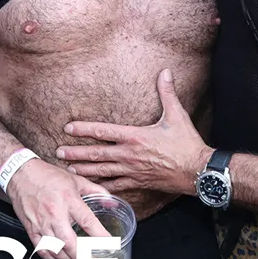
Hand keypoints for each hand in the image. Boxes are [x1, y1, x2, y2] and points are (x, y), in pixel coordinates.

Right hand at [5, 158, 108, 258]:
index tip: (110, 245)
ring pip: (56, 250)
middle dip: (83, 258)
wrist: (20, 173)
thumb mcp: (76, 180)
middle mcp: (55, 213)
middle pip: (70, 243)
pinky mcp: (31, 228)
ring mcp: (42, 223)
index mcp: (69, 199)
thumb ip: (96, 191)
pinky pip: (42, 250)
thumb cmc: (47, 176)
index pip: (88, 221)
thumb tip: (111, 201)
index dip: (100, 236)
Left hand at [56, 69, 211, 196]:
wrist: (199, 171)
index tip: (68, 128)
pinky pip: (117, 185)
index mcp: (135, 137)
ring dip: (84, 169)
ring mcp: (133, 170)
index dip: (84, 129)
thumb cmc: (187, 143)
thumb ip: (167, 93)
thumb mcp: (176, 115)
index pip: (104, 131)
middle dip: (76, 152)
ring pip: (102, 171)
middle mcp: (130, 155)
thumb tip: (166, 71)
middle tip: (58, 152)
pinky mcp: (139, 183)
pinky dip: (103, 186)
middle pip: (97, 153)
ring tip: (68, 168)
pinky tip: (92, 187)